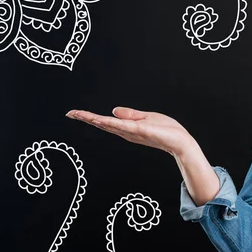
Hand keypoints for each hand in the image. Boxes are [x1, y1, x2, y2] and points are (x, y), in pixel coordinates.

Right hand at [65, 107, 196, 156]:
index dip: (90, 117)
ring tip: (80, 115)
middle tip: (71, 113)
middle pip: (104, 124)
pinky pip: (124, 127)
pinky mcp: (141, 131)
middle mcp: (127, 132)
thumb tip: (114, 110)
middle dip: (87, 119)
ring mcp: (133, 133)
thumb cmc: (167, 130)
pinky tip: (102, 120)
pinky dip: (112, 123)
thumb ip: (130, 115)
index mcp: (128, 128)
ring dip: (95, 120)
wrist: (181, 141)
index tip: (75, 113)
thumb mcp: (146, 118)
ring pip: (110, 125)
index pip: (106, 122)